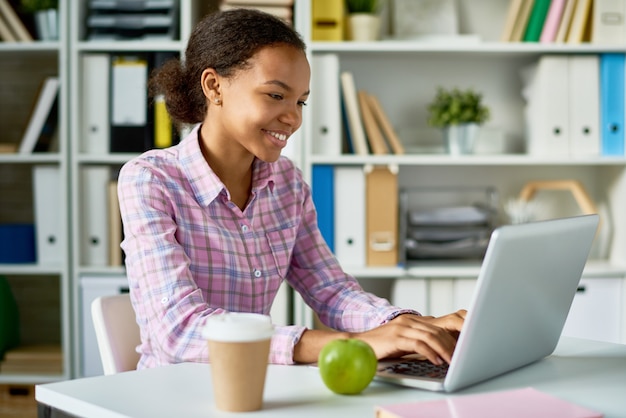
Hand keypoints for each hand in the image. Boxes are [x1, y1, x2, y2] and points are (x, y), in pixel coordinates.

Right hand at [351, 310, 465, 365]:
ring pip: (431, 336)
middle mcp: (408, 320)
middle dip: (453, 344)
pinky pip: (418, 344)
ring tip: (453, 361)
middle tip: (463, 357)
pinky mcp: (396, 338)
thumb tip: (439, 347)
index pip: (439, 325)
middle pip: (438, 330)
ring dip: (445, 350)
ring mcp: (401, 328)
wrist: (357, 344)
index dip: (453, 336)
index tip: (464, 348)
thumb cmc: (380, 346)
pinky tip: (436, 361)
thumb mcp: (402, 340)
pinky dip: (430, 353)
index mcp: (411, 320)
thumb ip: (418, 339)